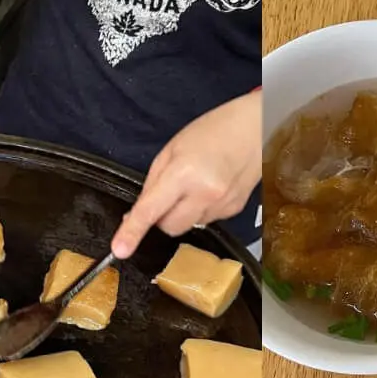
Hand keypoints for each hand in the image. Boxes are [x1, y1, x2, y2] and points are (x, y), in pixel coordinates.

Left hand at [112, 91, 260, 258]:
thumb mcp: (172, 149)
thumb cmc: (214, 130)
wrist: (256, 128)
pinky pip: (206, 220)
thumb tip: (138, 212)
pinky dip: (202, 208)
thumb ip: (152, 183)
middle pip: (169, 227)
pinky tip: (211, 187)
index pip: (151, 211)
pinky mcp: (234, 210)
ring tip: (196, 182)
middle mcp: (205, 193)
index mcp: (184, 173)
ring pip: (189, 226)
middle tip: (168, 193)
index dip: (132, 232)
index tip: (120, 249)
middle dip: (161, 217)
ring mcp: (222, 205)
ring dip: (184, 211)